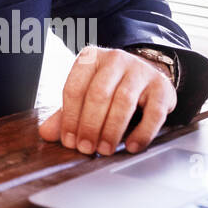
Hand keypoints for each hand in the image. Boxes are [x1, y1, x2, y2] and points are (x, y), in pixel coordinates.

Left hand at [38, 45, 175, 156]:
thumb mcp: (86, 94)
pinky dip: (141, 133)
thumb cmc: (112, 87)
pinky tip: (131, 146)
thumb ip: (66, 113)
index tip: (70, 141)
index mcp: (91, 58)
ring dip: (112, 130)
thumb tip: (46, 133)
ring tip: (105, 149)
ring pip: (123, 102)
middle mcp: (115, 59)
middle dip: (89, 126)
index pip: (74, 88)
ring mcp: (140, 71)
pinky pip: (152, 113)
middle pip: (98, 95)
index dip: (70, 118)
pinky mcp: (162, 87)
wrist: (148, 75)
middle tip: (86, 148)